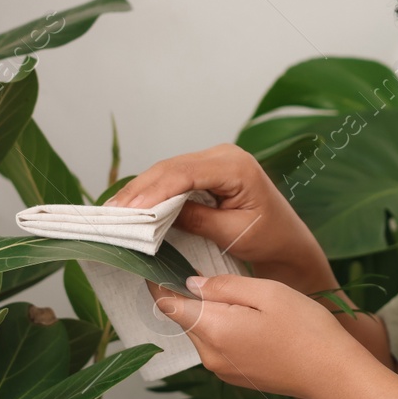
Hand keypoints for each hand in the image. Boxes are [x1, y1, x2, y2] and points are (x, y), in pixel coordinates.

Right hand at [106, 143, 329, 284]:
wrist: (287, 243)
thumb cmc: (269, 239)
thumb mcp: (233, 233)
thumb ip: (196, 219)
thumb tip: (157, 214)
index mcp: (236, 166)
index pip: (184, 173)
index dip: (152, 191)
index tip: (128, 210)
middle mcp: (224, 155)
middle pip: (170, 168)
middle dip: (138, 190)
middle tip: (109, 213)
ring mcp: (215, 160)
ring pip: (167, 170)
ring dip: (140, 190)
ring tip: (113, 211)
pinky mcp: (207, 171)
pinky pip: (174, 177)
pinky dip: (152, 191)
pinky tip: (132, 205)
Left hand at [144, 275, 361, 398]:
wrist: (333, 374)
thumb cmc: (306, 328)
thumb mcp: (266, 292)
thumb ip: (224, 285)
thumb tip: (191, 283)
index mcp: (214, 329)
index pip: (167, 304)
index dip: (157, 282)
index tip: (153, 262)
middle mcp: (210, 354)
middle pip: (183, 318)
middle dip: (184, 294)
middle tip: (196, 265)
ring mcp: (222, 369)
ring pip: (200, 331)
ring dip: (206, 312)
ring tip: (230, 291)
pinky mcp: (235, 377)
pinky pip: (216, 346)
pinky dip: (220, 328)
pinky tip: (245, 316)